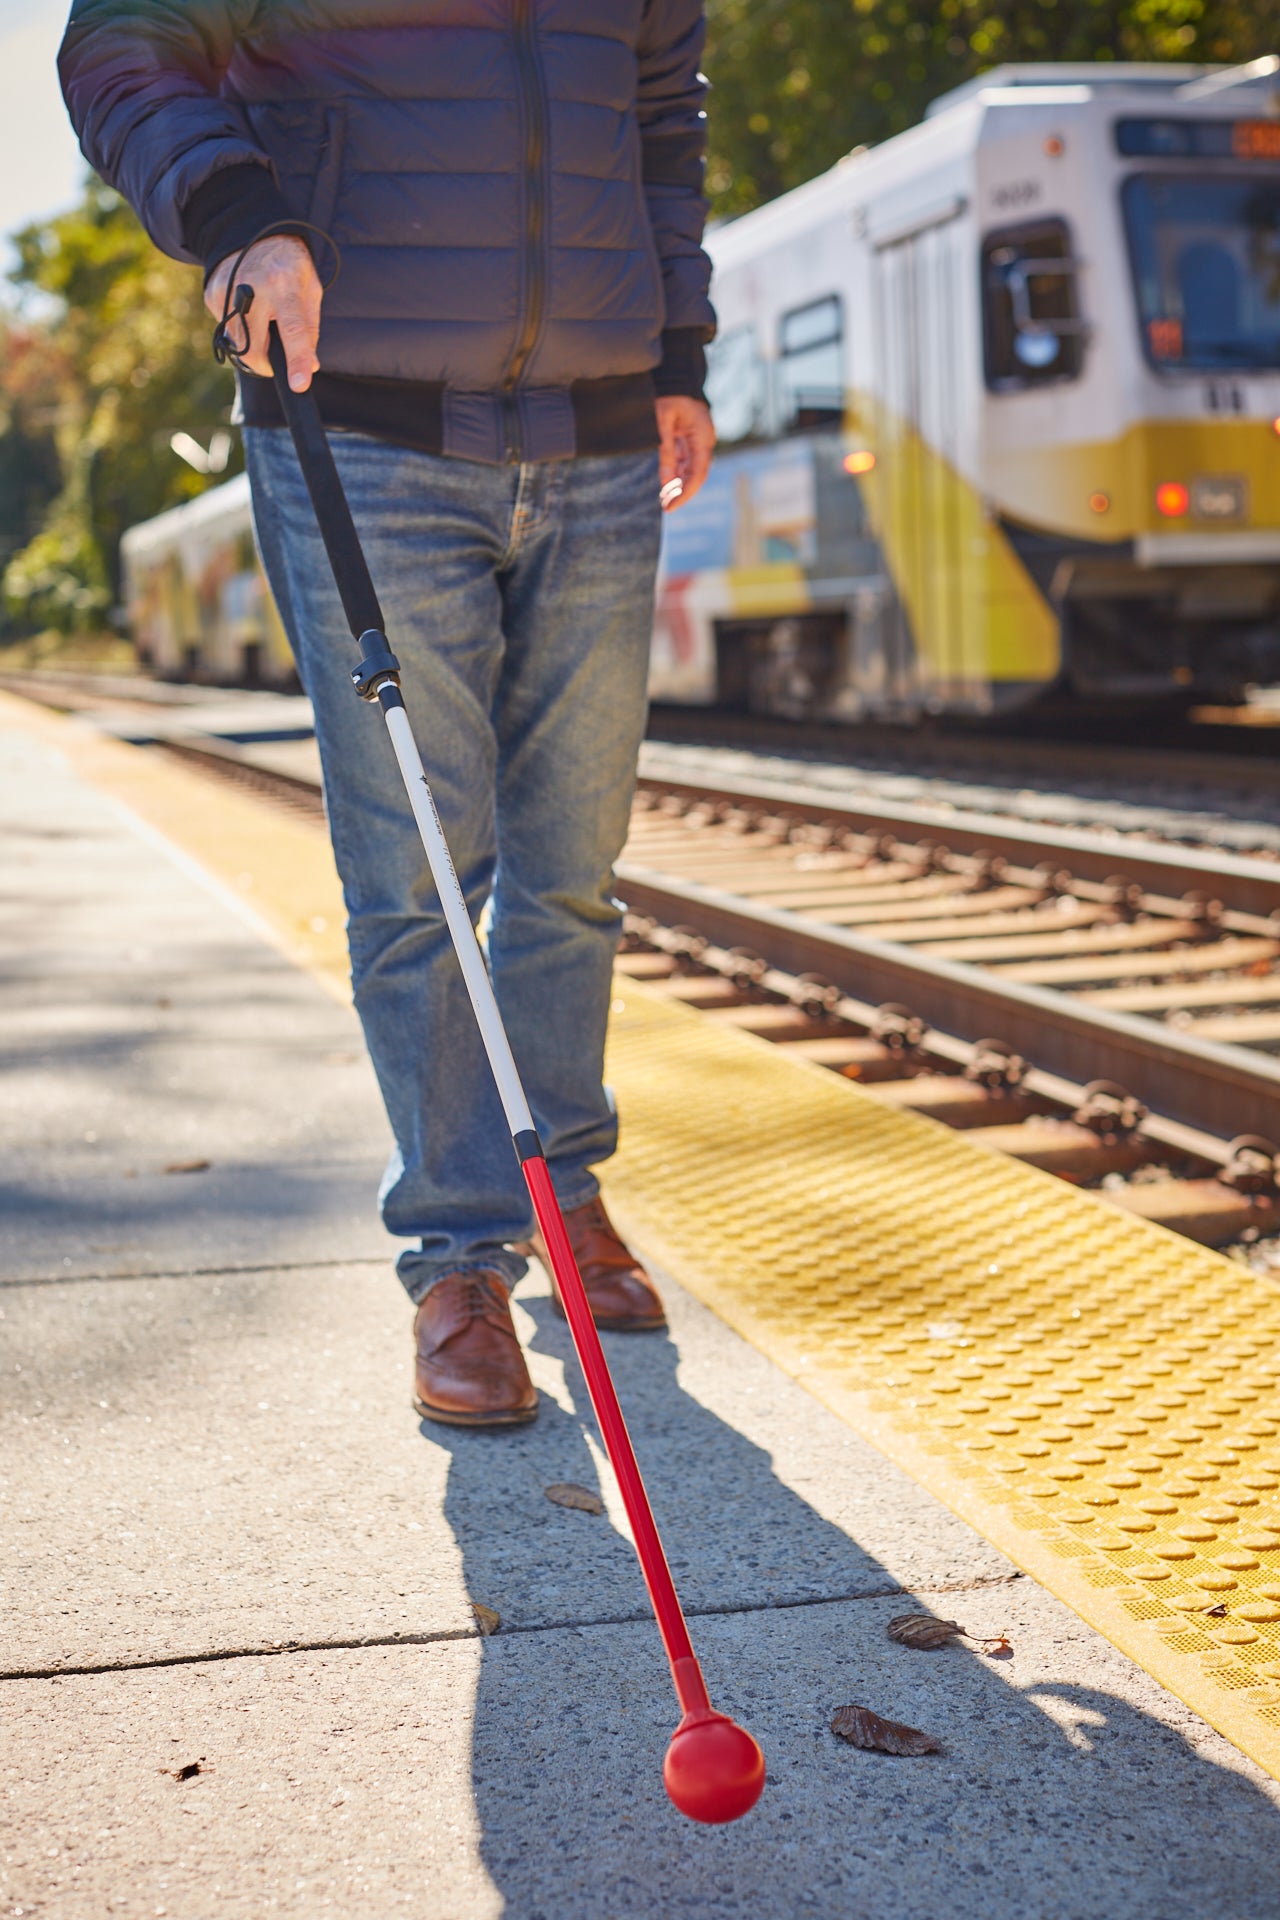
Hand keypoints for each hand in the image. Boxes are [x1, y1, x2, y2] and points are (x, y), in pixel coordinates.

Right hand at [205, 234, 321, 390]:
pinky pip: (226, 329)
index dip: (297, 360)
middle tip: (274, 362)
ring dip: (252, 346)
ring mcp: (228, 290)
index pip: (294, 330)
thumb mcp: (310, 289)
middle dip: (264, 364)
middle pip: (254, 348)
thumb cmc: (289, 265)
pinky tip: (246, 308)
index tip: (299, 386)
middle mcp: (254, 287)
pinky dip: (239, 328)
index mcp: (285, 285)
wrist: (252, 230)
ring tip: (262, 324)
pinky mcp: (212, 294)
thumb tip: (310, 366)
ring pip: (237, 343)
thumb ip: (310, 329)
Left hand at [656, 395, 714, 509]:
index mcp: (702, 437)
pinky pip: (685, 460)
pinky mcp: (691, 439)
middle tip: (666, 507)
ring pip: (690, 469)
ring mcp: (699, 440)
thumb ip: (665, 451)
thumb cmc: (669, 395)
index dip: (685, 492)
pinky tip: (666, 483)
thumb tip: (666, 481)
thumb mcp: (662, 422)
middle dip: (681, 492)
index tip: (672, 506)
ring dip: (678, 484)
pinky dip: (675, 472)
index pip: (698, 473)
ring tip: (664, 498)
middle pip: (696, 474)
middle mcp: (704, 441)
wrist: (675, 376)